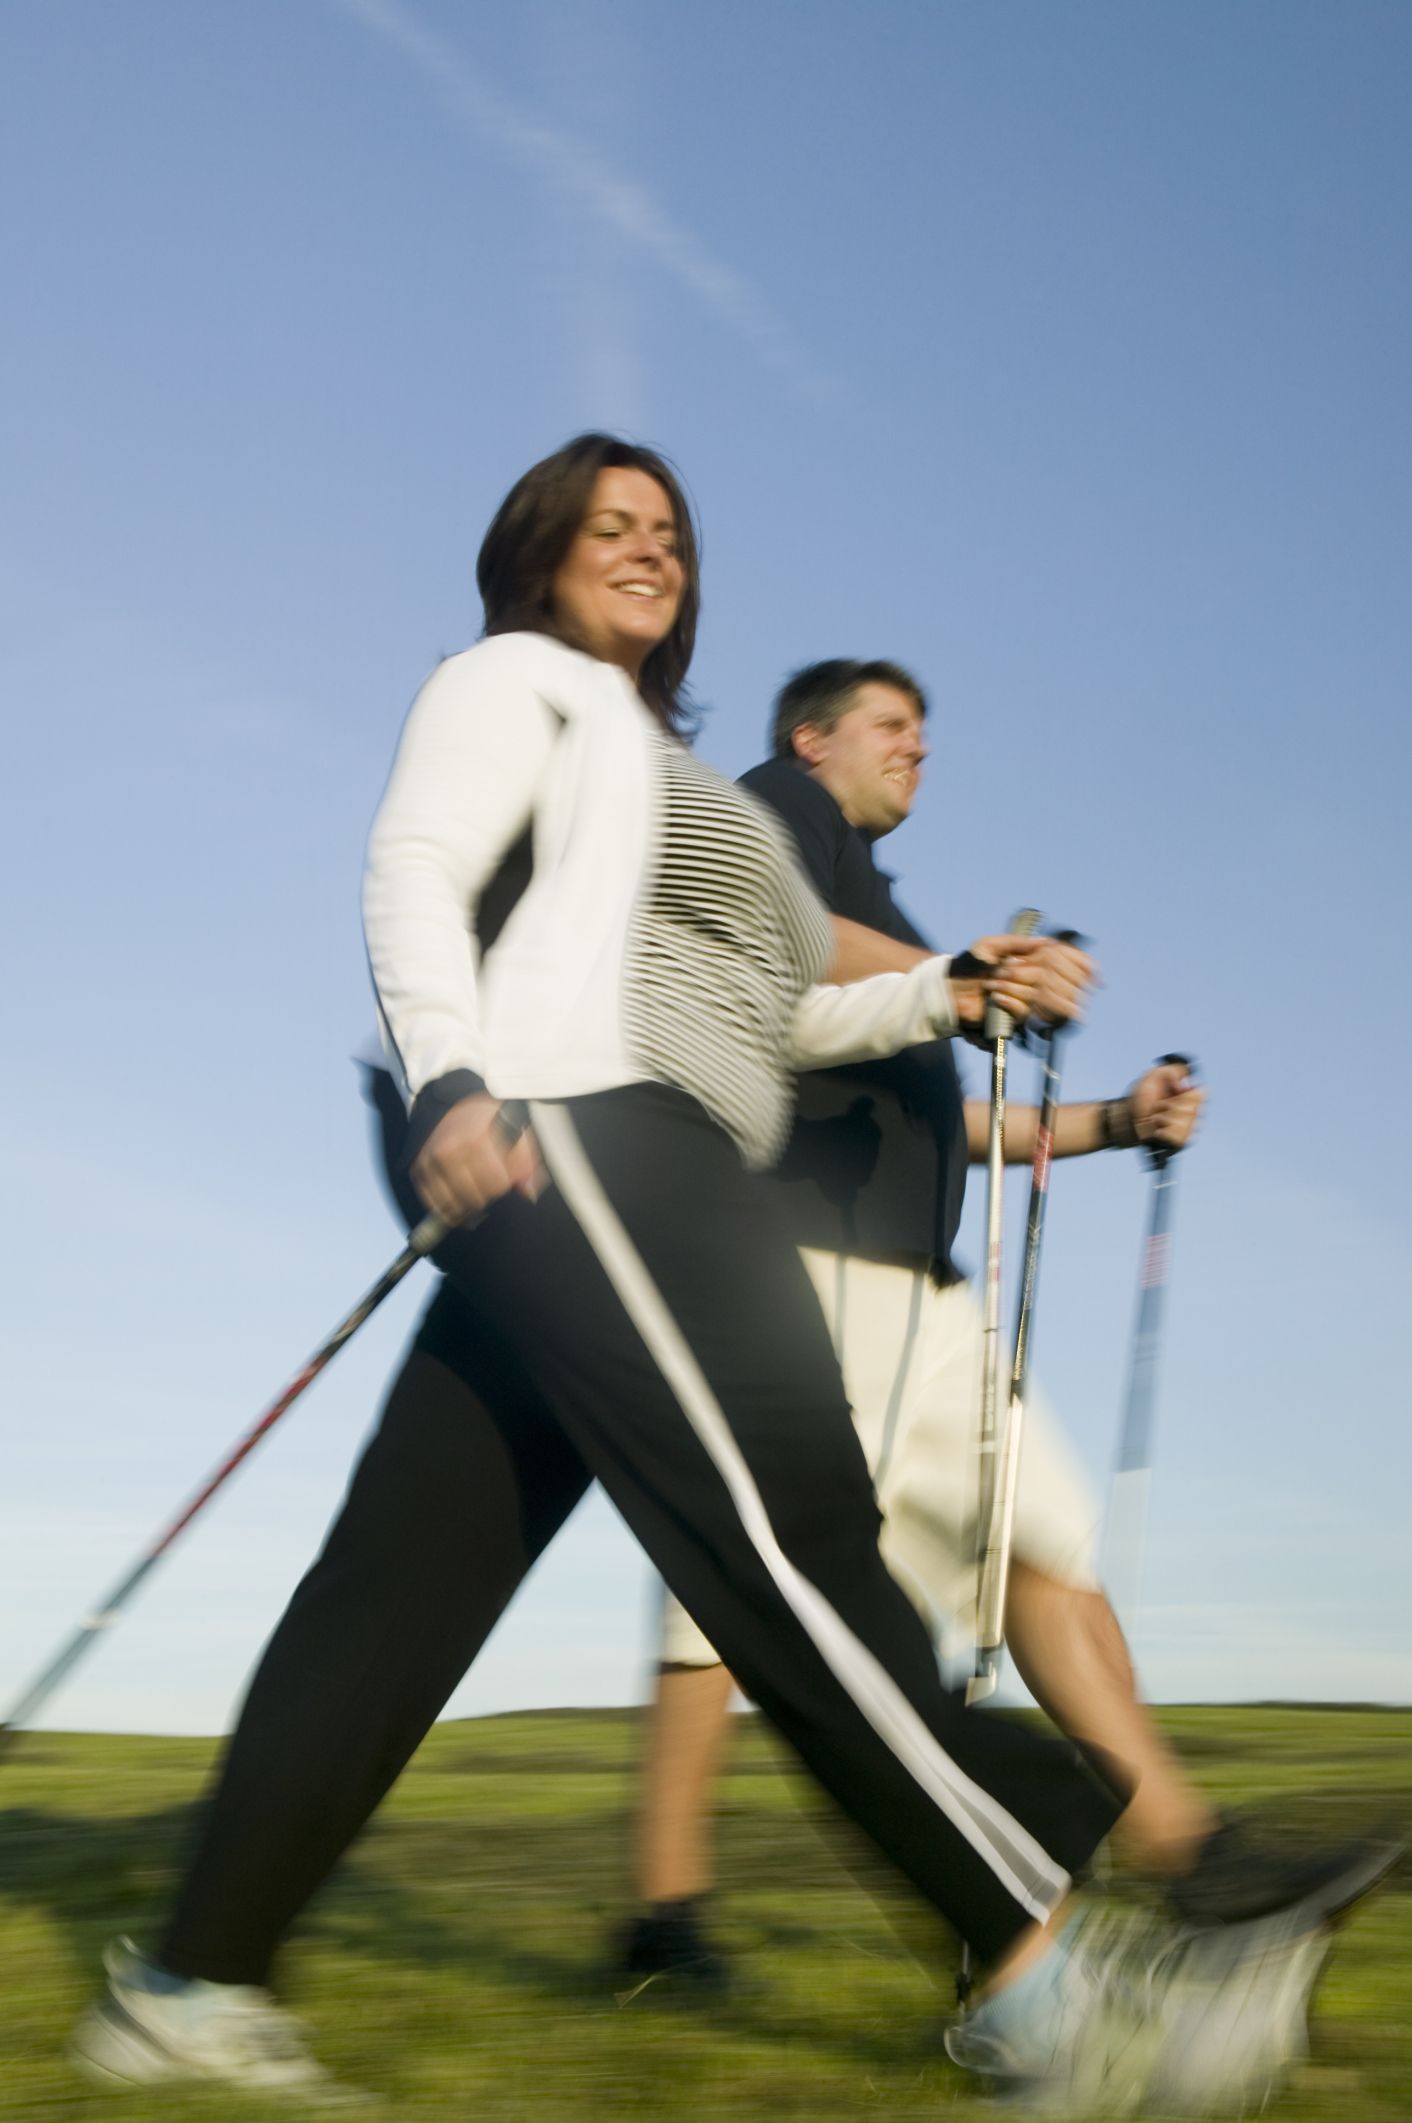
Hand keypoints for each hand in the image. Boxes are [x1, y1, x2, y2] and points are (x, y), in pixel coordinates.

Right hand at [410, 1094, 543, 1227]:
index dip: (504, 1185)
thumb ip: (527, 1161)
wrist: (453, 1105)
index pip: (496, 1183)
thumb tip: (528, 1192)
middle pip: (474, 1197)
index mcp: (476, 1139)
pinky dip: (446, 1210)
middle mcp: (450, 1151)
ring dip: (467, 1209)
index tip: (503, 1179)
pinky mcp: (418, 1170)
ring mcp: (431, 1162)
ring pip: (453, 1205)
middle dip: (487, 1197)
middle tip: (489, 1188)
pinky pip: (432, 1203)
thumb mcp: (515, 1130)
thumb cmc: (488, 1120)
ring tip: (475, 1200)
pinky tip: (458, 1204)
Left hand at [951, 935, 1098, 1031]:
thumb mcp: (990, 946)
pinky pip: (1025, 1011)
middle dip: (1035, 974)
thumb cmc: (969, 965)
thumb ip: (1017, 943)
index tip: (1092, 972)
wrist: (948, 989)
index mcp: (1032, 961)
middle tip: (1006, 969)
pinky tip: (994, 996)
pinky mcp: (1016, 1017)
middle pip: (1057, 981)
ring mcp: (1027, 1000)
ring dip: (1016, 986)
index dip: (1082, 966)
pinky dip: (1009, 1001)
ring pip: (1041, 996)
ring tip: (993, 981)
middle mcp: (1034, 981)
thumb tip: (1048, 942)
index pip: (1066, 962)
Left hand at [1129, 1061, 1204, 1153]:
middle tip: (1159, 1105)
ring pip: (1185, 1124)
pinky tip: (1157, 1130)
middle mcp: (1192, 1110)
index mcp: (1189, 1093)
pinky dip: (1164, 1132)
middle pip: (1193, 1110)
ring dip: (1164, 1119)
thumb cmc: (1142, 1097)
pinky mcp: (1180, 1140)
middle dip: (1171, 1106)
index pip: (1201, 1094)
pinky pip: (1179, 1138)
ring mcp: (1187, 1127)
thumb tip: (1184, 1087)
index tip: (1171, 1091)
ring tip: (1155, 1117)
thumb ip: (1172, 1071)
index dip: (1183, 1094)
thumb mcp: (1153, 1074)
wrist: (1128, 1117)